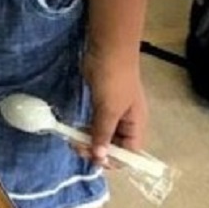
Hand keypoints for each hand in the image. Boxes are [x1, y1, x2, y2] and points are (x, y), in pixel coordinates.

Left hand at [82, 45, 148, 166]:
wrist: (107, 48)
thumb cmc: (114, 79)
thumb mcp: (109, 109)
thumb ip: (104, 134)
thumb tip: (100, 158)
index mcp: (136, 124)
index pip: (130, 153)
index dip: (114, 159)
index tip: (94, 158)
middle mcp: (127, 121)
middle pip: (115, 146)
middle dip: (97, 150)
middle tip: (76, 146)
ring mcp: (113, 111)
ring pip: (103, 135)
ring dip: (89, 140)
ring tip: (72, 140)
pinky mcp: (100, 102)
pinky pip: (95, 123)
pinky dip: (86, 129)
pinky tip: (74, 130)